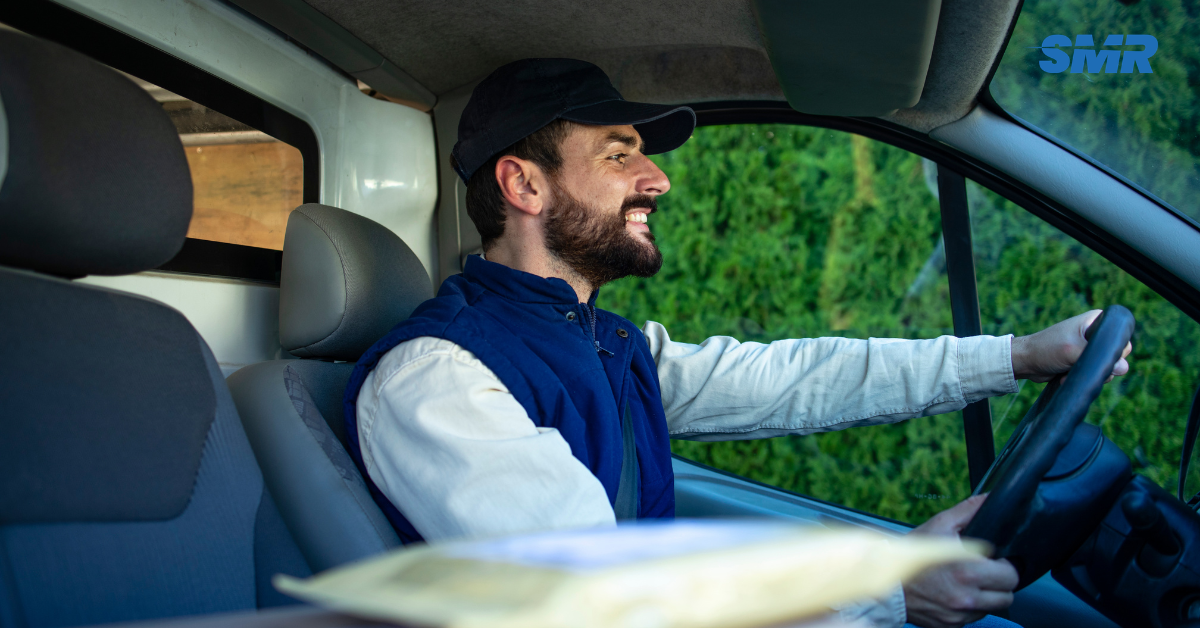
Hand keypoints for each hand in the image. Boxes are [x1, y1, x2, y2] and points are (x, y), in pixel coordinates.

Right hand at [904, 495, 1018, 627]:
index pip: (1011, 576)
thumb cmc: (910, 552)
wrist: (885, 579)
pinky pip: (971, 617)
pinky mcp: (951, 625)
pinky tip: (952, 593)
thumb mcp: (940, 525)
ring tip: (964, 582)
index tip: (992, 561)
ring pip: (991, 608)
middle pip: (1006, 596)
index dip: (1004, 566)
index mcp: (968, 572)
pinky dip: (967, 607)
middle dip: (998, 583)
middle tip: (982, 572)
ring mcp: (959, 615)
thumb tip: (990, 498)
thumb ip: (969, 511)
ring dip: (984, 597)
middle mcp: (966, 598)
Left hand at [1010, 310, 1132, 382]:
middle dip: (1100, 365)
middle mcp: (1095, 332)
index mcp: (1095, 321)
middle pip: (1116, 355)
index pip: (1121, 338)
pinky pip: (1093, 372)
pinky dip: (1082, 377)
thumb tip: (1123, 368)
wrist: (1026, 362)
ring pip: (1106, 367)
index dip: (1114, 351)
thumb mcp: (1073, 351)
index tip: (1094, 356)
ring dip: (1088, 373)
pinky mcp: (1083, 360)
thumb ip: (1098, 358)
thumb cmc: (1046, 350)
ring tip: (1068, 371)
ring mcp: (1089, 347)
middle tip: (1080, 365)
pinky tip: (1065, 377)